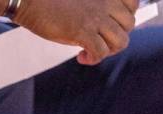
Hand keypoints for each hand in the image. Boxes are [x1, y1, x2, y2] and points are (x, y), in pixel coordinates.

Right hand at [12, 0, 139, 65]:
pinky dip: (93, 59)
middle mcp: (103, 2)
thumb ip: (93, 7)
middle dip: (115, 38)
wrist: (28, 0)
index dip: (126, 19)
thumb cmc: (49, 0)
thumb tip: (100, 28)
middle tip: (98, 43)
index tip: (109, 26)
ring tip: (90, 51)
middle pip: (129, 25)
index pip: (133, 4)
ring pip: (121, 41)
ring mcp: (94, 17)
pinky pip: (101, 52)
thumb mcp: (79, 0)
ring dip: (108, 51)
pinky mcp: (82, 31)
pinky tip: (81, 57)